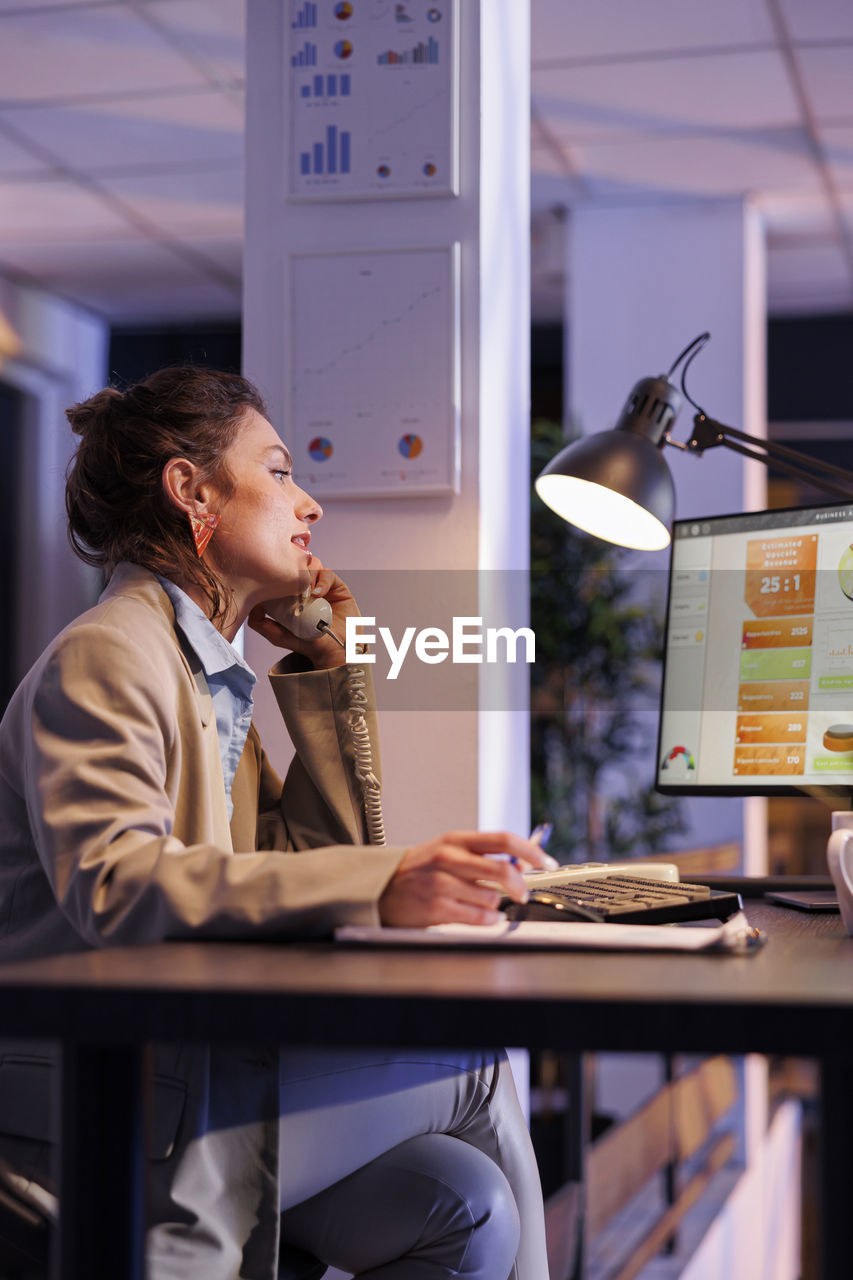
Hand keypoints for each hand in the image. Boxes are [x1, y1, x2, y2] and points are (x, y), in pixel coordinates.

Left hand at [248, 558, 359, 668]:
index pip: (282, 573)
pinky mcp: (337, 586)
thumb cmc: (308, 643)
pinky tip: (318, 594)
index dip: (278, 573)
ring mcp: (321, 584)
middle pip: (297, 565)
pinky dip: (322, 580)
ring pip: (312, 565)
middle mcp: (306, 586)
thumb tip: (252, 606)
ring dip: (307, 575)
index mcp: (291, 594)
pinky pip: (328, 574)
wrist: (334, 650)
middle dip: (293, 572)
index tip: (276, 585)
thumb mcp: (278, 636)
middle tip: (292, 588)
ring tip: (306, 593)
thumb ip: (261, 624)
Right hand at [379, 830, 558, 927]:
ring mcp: (441, 883)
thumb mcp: (449, 852)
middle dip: (521, 886)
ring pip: (492, 897)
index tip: (546, 863)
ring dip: (495, 905)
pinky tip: (482, 916)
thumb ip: (483, 855)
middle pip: (503, 870)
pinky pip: (478, 917)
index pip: (503, 839)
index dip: (531, 852)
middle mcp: (449, 858)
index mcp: (456, 840)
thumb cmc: (418, 870)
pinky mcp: (436, 907)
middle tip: (523, 894)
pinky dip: (488, 920)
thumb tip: (521, 864)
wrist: (380, 888)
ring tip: (481, 903)